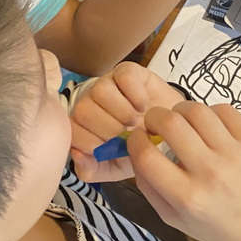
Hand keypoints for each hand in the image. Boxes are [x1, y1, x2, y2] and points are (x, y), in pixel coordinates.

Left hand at [70, 63, 182, 182]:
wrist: (169, 132)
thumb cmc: (138, 147)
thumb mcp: (115, 167)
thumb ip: (92, 170)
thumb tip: (76, 154)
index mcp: (83, 124)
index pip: (71, 130)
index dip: (91, 142)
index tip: (111, 149)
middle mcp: (90, 100)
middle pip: (83, 110)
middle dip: (108, 128)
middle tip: (127, 134)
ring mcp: (107, 82)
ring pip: (101, 91)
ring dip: (123, 111)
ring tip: (136, 120)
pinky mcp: (127, 70)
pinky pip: (124, 77)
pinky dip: (136, 95)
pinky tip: (144, 105)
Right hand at [129, 101, 240, 240]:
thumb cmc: (216, 226)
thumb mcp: (174, 219)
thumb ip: (148, 187)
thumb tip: (135, 150)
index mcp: (187, 197)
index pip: (146, 156)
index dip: (134, 141)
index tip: (138, 139)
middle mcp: (210, 173)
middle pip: (170, 123)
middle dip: (154, 117)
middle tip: (156, 124)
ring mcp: (234, 154)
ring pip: (196, 110)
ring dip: (180, 110)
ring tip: (182, 121)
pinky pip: (224, 110)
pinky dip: (210, 112)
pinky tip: (208, 126)